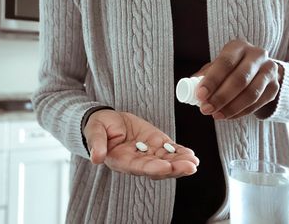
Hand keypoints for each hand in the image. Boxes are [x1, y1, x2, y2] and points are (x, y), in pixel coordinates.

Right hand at [83, 110, 198, 179]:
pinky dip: (180, 152)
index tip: (166, 166)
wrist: (107, 121)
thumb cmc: (99, 127)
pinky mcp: (156, 143)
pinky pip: (169, 150)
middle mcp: (137, 161)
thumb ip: (97, 144)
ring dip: (181, 162)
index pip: (139, 167)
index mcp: (121, 160)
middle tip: (189, 166)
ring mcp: (148, 153)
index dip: (153, 168)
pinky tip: (191, 155)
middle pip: (157, 168)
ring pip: (167, 160)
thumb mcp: (95, 131)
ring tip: (193, 161)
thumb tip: (96, 158)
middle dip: (174, 168)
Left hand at [194, 40, 283, 119]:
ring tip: (215, 115)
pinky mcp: (275, 87)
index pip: (224, 64)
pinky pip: (257, 103)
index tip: (200, 96)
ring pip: (251, 94)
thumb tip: (189, 89)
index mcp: (238, 47)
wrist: (257, 69)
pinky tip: (227, 115)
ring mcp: (269, 71)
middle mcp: (257, 55)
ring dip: (231, 108)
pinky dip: (240, 112)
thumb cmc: (229, 68)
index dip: (211, 81)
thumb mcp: (216, 66)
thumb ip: (203, 76)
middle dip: (220, 97)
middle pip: (239, 80)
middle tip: (205, 109)